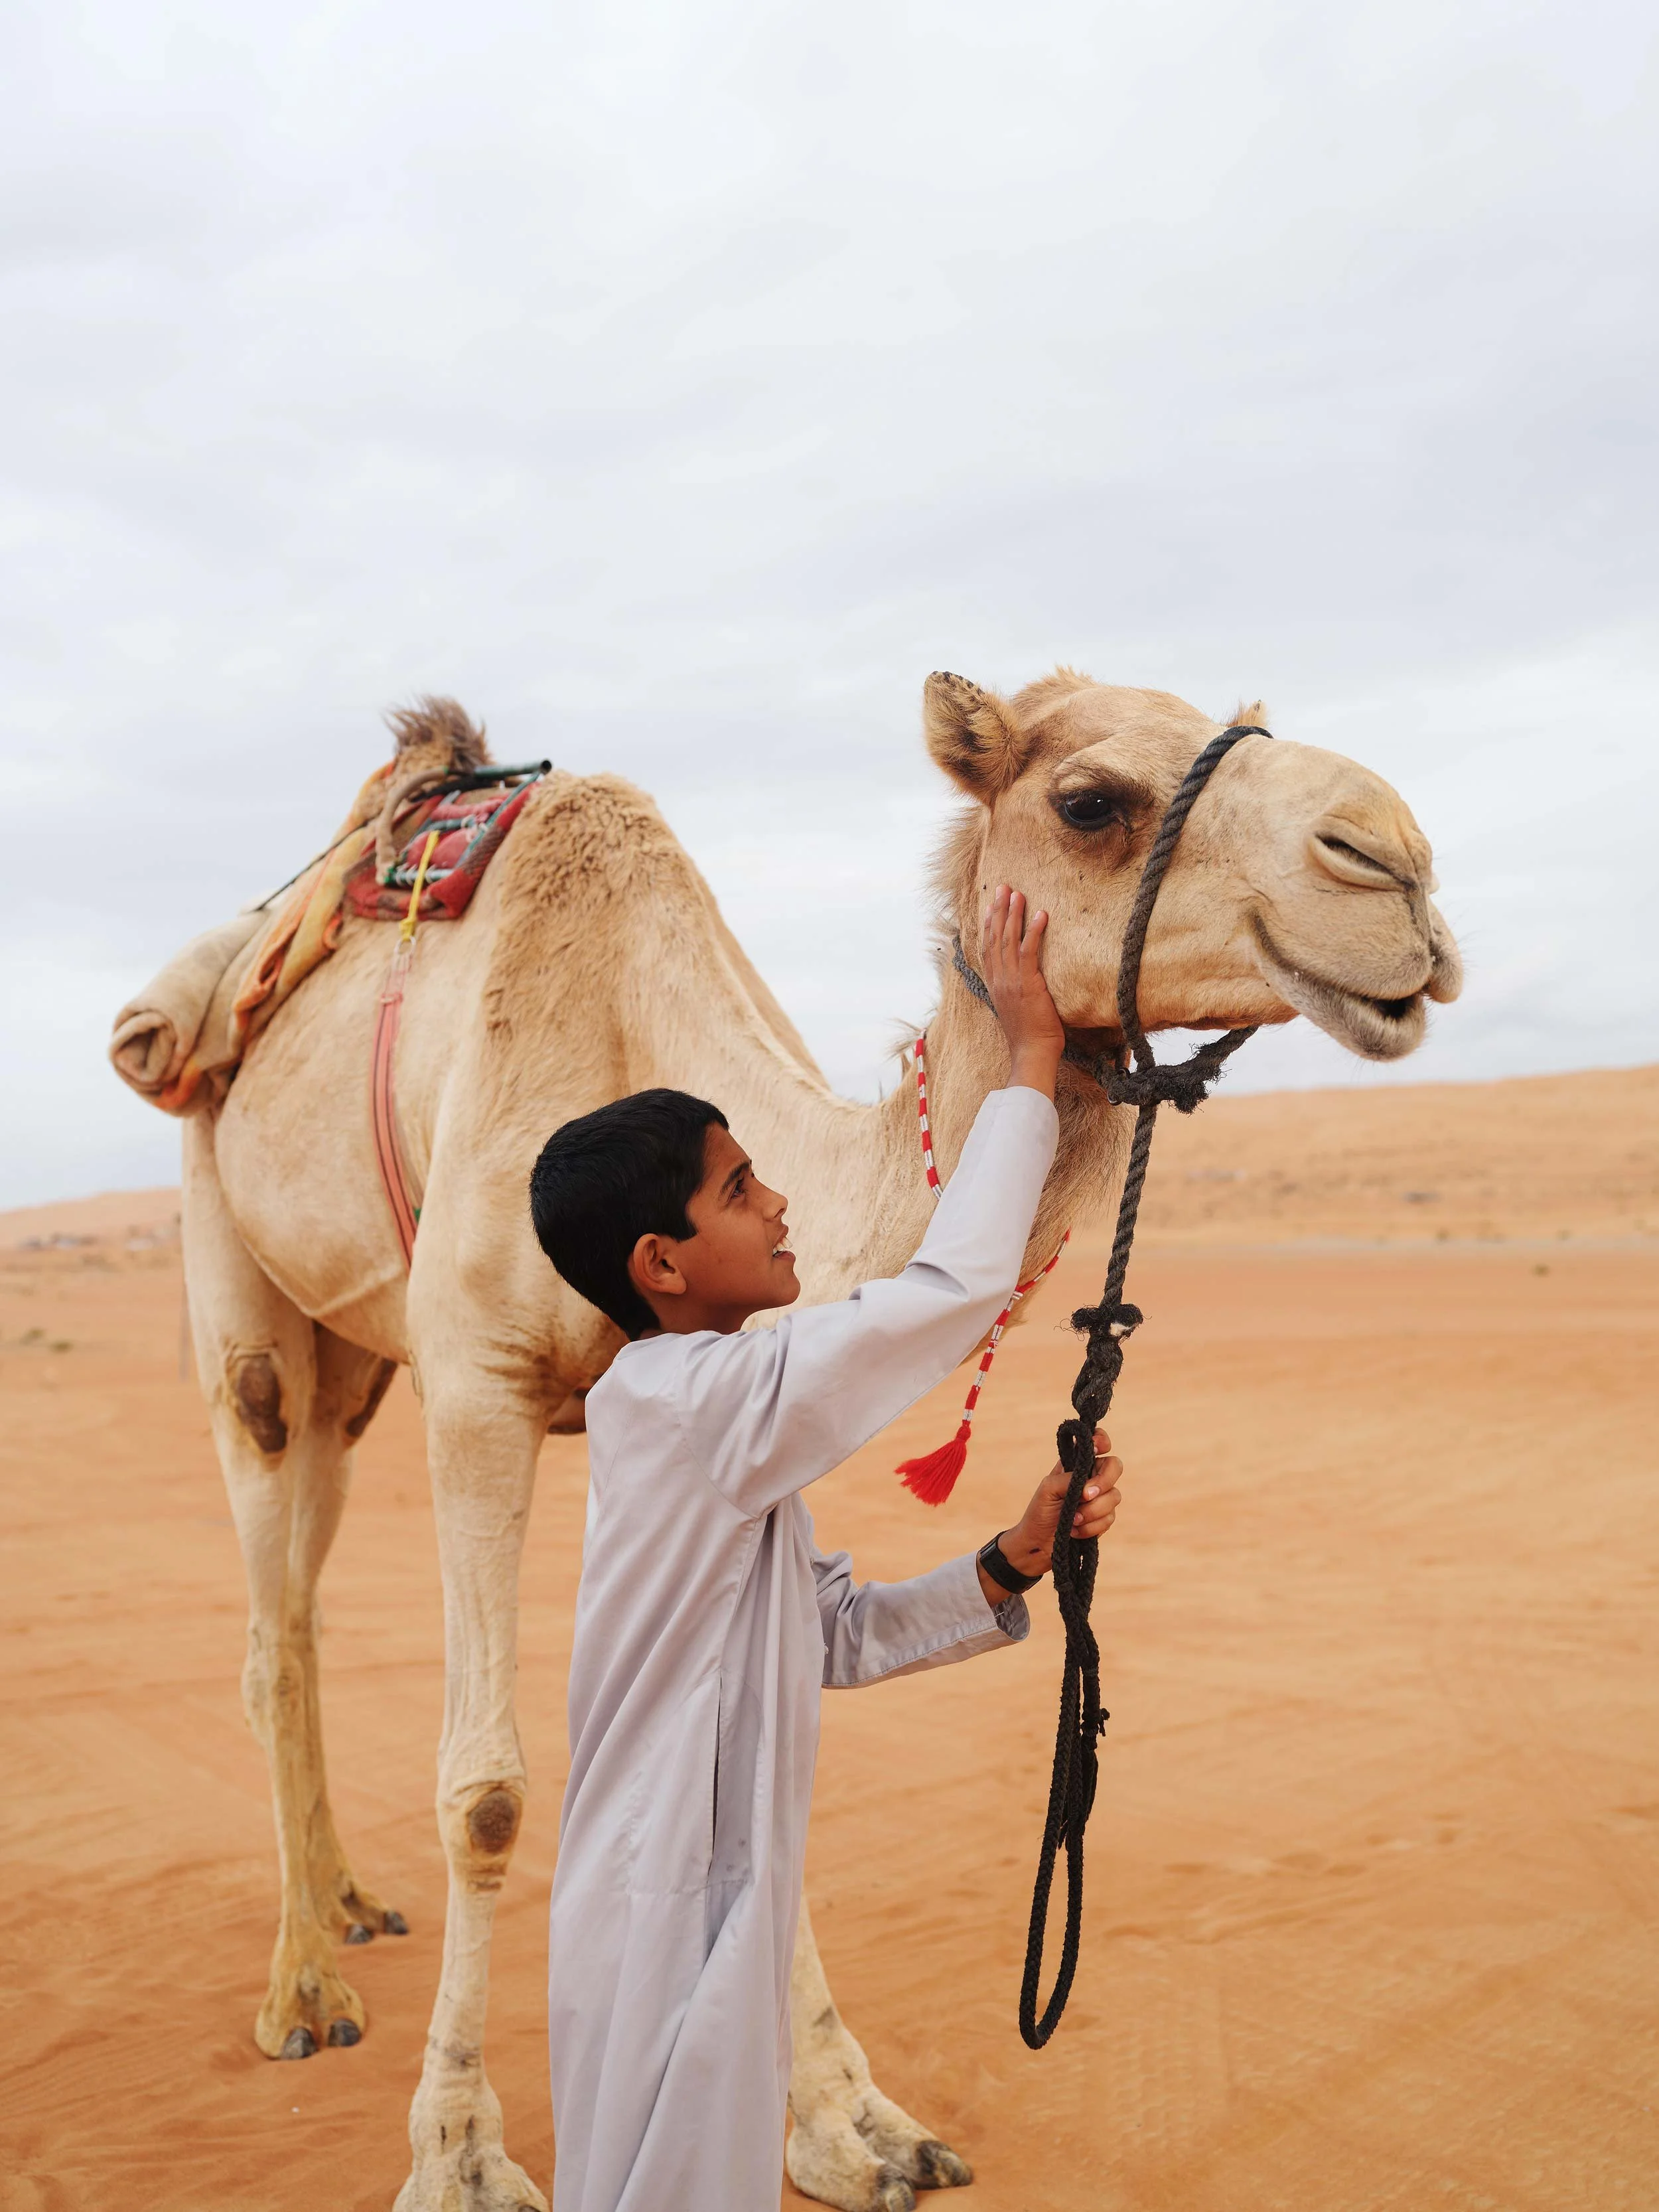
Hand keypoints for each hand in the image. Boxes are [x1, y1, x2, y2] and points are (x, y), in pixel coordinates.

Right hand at [981, 885, 1065, 1096]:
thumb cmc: (1030, 1035)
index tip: (992, 904)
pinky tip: (1040, 914)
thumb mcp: (1017, 1007)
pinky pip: (1029, 951)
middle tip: (1002, 887)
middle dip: (998, 910)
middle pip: (994, 937)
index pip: (988, 947)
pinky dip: (1034, 931)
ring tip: (1017, 893)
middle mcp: (999, 979)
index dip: (989, 923)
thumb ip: (1015, 989)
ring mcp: (1011, 981)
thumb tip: (1023, 978)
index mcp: (995, 984)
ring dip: (1013, 914)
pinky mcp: (1027, 984)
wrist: (1031, 1052)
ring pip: (1008, 940)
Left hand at [996, 1430, 1121, 1582]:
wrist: (1038, 1544)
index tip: (1096, 1449)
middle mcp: (1091, 1477)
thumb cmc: (1039, 1512)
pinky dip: (1091, 1526)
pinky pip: (1110, 1518)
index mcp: (1076, 1464)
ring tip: (1072, 1520)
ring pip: (1114, 1496)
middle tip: (1086, 1495)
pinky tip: (1075, 1530)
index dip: (1102, 1441)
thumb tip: (1090, 1486)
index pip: (1098, 1442)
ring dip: (1092, 1511)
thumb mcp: (1048, 1489)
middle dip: (1104, 1481)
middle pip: (1115, 1466)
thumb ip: (1069, 1480)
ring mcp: (1099, 1498)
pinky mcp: (1103, 1518)